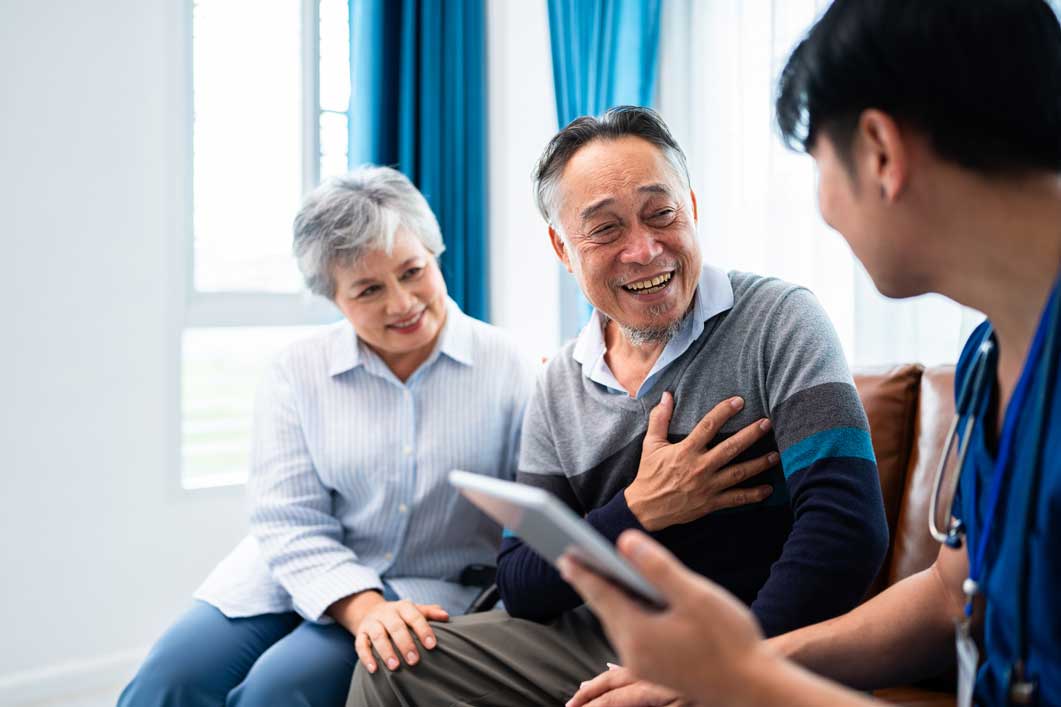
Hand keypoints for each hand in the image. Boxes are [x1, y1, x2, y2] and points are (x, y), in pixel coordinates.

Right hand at [329, 591, 449, 672]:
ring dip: (386, 651)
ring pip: (378, 636)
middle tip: (414, 661)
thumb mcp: (414, 610)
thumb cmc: (400, 615)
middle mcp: (386, 613)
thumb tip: (446, 616)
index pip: (414, 616)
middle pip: (396, 626)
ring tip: (395, 667)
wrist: (370, 611)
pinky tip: (374, 669)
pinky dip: (366, 657)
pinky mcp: (360, 633)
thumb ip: (430, 612)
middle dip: (405, 644)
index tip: (431, 646)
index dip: (423, 630)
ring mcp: (372, 623)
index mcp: (403, 607)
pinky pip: (360, 644)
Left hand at [558, 530, 773, 705]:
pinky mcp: (657, 670)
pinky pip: (630, 636)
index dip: (582, 571)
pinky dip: (624, 614)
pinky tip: (630, 603)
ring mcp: (644, 664)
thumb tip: (624, 540)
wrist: (753, 690)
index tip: (564, 553)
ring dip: (606, 599)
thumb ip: (658, 567)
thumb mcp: (695, 596)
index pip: (601, 594)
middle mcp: (633, 652)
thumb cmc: (730, 641)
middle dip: (589, 583)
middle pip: (604, 610)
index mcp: (638, 632)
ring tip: (596, 577)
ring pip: (617, 624)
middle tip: (570, 559)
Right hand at [625, 392, 777, 530]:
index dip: (724, 411)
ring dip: (759, 464)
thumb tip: (667, 395)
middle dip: (751, 435)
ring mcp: (707, 486)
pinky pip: (736, 499)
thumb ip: (660, 419)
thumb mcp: (650, 444)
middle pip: (731, 448)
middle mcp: (699, 467)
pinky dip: (753, 495)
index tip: (739, 401)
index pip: (708, 426)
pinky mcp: (711, 503)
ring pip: (738, 473)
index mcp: (686, 451)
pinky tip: (768, 489)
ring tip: (775, 455)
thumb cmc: (649, 474)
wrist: (645, 509)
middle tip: (767, 423)